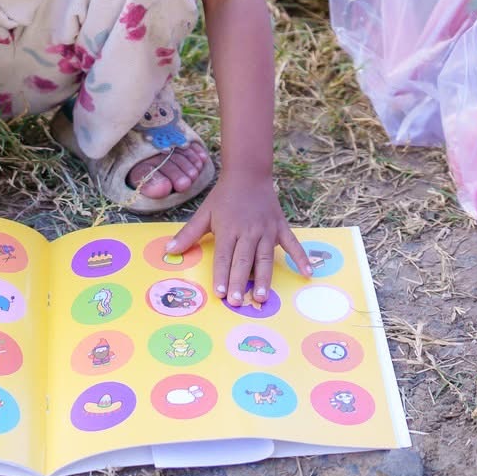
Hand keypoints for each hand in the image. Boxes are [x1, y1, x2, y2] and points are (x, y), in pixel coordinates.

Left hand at [168, 170, 310, 307]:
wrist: (248, 173)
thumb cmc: (224, 196)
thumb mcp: (204, 213)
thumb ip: (188, 234)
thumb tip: (169, 250)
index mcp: (229, 229)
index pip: (224, 256)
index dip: (221, 274)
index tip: (220, 293)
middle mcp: (249, 231)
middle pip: (243, 260)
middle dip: (240, 281)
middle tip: (238, 302)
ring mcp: (267, 230)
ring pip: (265, 257)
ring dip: (264, 277)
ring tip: (261, 297)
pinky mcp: (281, 227)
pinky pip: (292, 244)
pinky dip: (301, 257)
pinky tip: (307, 273)